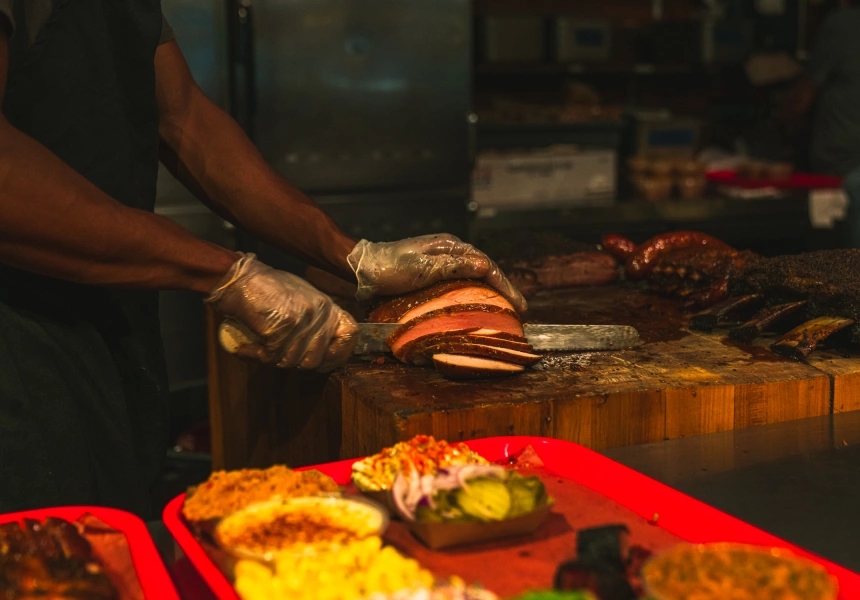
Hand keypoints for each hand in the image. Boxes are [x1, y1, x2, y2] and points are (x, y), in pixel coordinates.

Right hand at [206, 254, 357, 371]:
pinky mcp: (281, 327)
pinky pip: (273, 357)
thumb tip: (322, 353)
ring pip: (293, 361)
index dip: (339, 354)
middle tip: (278, 355)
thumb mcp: (303, 301)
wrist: (241, 279)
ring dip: (274, 360)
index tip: (324, 362)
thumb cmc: (267, 290)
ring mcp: (302, 320)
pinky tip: (249, 347)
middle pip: (316, 359)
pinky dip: (257, 356)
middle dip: (295, 363)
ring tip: (261, 347)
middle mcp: (319, 312)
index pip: (351, 334)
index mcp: (327, 306)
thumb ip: (316, 323)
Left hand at [347, 234, 527, 312]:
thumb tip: (485, 265)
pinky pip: (460, 285)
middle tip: (521, 310)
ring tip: (506, 310)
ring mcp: (441, 264)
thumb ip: (453, 265)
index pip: (486, 265)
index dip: (505, 285)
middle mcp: (449, 253)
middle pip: (484, 271)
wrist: (362, 269)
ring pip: (474, 278)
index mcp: (450, 247)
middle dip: (504, 290)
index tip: (519, 304)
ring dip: (491, 293)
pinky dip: (474, 295)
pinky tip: (480, 307)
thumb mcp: (421, 267)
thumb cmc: (390, 268)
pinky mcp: (433, 275)